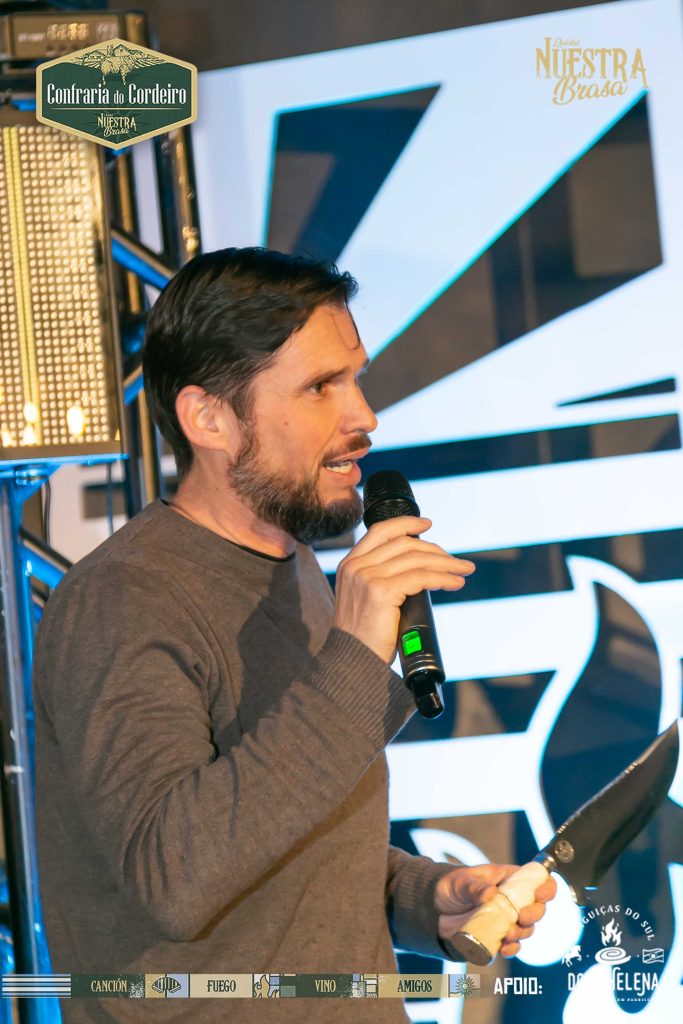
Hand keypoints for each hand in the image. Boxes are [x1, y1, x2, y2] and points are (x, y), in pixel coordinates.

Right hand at [333, 516, 474, 662]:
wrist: (353, 661)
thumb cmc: (365, 637)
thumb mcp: (366, 599)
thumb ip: (381, 579)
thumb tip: (419, 569)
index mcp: (350, 564)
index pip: (380, 531)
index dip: (406, 524)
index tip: (427, 524)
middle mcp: (356, 566)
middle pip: (404, 543)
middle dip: (435, 550)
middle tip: (457, 561)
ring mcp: (367, 577)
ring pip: (416, 559)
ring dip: (446, 563)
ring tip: (464, 570)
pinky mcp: (381, 591)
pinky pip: (421, 577)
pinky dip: (443, 578)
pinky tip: (454, 583)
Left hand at [435, 863, 556, 957]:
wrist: (434, 911)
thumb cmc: (450, 888)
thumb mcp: (460, 882)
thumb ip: (473, 886)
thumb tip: (490, 893)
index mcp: (506, 879)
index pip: (535, 880)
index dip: (545, 886)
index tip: (542, 894)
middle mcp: (510, 900)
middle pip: (537, 907)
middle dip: (535, 913)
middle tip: (522, 917)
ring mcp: (505, 919)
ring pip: (526, 928)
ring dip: (522, 932)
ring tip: (508, 933)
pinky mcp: (497, 936)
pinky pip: (512, 946)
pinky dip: (512, 948)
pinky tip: (504, 948)